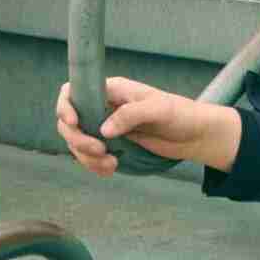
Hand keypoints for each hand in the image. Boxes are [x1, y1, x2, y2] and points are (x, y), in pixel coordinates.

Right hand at [55, 78, 241, 177]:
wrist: (194, 134)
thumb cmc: (179, 114)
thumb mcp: (158, 110)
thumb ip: (131, 115)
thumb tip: (103, 130)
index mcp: (111, 90)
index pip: (74, 90)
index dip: (65, 106)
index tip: (74, 123)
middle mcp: (104, 106)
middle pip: (71, 122)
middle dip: (78, 140)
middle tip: (100, 151)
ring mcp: (106, 126)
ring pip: (78, 142)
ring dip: (86, 157)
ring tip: (111, 165)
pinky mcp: (112, 144)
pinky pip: (90, 156)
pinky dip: (94, 166)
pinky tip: (110, 170)